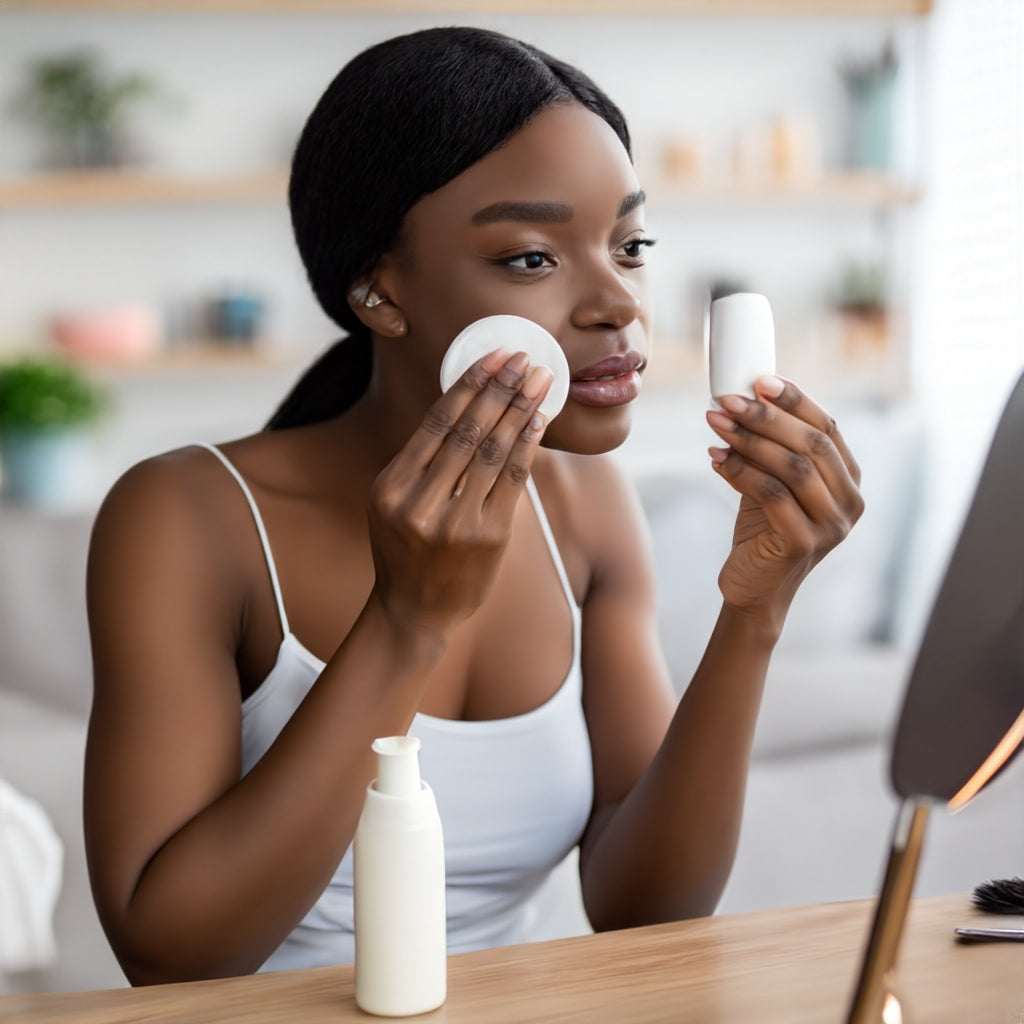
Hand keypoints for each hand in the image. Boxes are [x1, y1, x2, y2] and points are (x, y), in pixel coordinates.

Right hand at [367, 349, 551, 637]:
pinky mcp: (489, 537)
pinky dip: (527, 446)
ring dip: (520, 410)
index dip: (468, 384)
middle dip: (500, 388)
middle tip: (523, 358)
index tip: (492, 357)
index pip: (435, 423)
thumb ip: (419, 462)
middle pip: (467, 430)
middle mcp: (420, 503)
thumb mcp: (392, 504)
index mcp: (391, 488)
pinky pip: (513, 480)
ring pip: (493, 451)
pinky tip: (538, 421)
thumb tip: (466, 404)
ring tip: (539, 380)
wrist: (415, 611)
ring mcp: (456, 522)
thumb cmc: (405, 551)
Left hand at [706, 375, 863, 624]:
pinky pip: (772, 496)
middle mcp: (849, 503)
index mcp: (849, 481)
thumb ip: (773, 448)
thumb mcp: (774, 483)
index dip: (796, 400)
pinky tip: (715, 458)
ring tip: (715, 423)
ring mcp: (831, 527)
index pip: (827, 428)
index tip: (759, 380)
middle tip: (727, 400)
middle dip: (766, 417)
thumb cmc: (763, 531)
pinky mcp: (802, 544)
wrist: (754, 590)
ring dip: (749, 440)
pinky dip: (741, 472)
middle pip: (811, 444)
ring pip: (793, 468)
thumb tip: (744, 397)